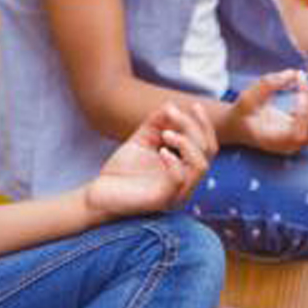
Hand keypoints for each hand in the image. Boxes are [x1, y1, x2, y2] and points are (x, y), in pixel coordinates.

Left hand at [84, 101, 216, 219]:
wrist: (99, 194)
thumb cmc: (122, 170)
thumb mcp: (141, 141)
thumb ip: (155, 124)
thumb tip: (170, 105)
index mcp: (185, 169)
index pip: (208, 146)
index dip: (205, 125)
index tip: (194, 105)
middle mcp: (187, 183)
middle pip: (207, 151)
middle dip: (192, 127)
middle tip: (171, 114)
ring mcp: (177, 194)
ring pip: (200, 166)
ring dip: (186, 143)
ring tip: (165, 133)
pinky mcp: (162, 201)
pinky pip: (179, 181)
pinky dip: (174, 162)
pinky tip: (161, 151)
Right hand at [218, 70, 307, 154]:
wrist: (241, 125)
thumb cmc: (243, 113)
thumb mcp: (246, 97)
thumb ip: (266, 84)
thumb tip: (292, 73)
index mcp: (275, 141)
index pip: (300, 135)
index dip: (305, 114)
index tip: (299, 93)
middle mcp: (292, 145)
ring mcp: (301, 141)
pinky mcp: (306, 134)